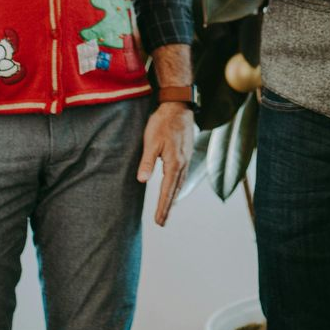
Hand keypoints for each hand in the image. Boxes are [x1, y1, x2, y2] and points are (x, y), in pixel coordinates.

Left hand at [138, 101, 196, 226]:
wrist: (179, 106)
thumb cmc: (163, 122)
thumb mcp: (151, 141)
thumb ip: (147, 161)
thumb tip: (142, 180)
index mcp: (174, 163)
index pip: (167, 191)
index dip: (162, 207)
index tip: (159, 220)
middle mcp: (183, 164)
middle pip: (175, 191)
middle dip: (168, 207)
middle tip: (162, 223)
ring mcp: (187, 160)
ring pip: (180, 185)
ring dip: (173, 199)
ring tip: (167, 211)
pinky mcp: (186, 155)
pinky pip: (182, 176)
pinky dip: (178, 187)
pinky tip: (175, 189)